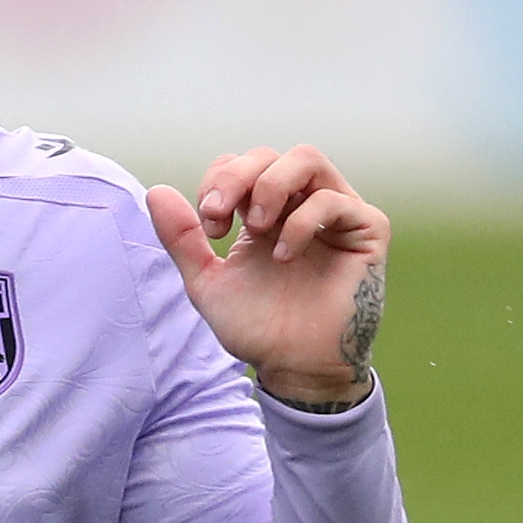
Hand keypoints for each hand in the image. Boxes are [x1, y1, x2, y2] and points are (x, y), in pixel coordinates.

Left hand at [148, 144, 388, 410]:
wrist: (294, 368)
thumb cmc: (257, 328)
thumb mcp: (208, 283)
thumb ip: (183, 240)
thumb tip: (155, 191)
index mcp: (264, 212)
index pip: (241, 164)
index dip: (218, 181)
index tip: (208, 229)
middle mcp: (300, 205)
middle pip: (269, 155)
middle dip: (236, 178)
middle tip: (217, 221)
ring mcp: (336, 213)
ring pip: (307, 159)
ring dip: (270, 185)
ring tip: (255, 226)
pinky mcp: (367, 229)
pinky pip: (334, 200)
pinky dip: (301, 221)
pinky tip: (283, 256)